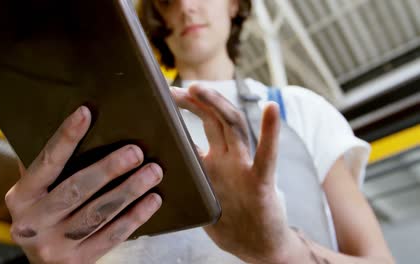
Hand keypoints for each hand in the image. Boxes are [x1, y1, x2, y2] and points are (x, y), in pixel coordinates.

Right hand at [5, 106, 162, 263]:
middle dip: (108, 169)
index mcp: (21, 198)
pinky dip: (135, 217)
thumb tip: (77, 125)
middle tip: (136, 152)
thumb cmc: (44, 216)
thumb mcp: (35, 194)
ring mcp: (54, 246)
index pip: (45, 162)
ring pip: (98, 214)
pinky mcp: (77, 261)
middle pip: (76, 190)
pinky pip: (112, 236)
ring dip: (129, 191)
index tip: (85, 113)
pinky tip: (152, 200)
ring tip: (153, 172)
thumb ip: (48, 168)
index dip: (65, 137)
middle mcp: (32, 223)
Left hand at [172, 85, 290, 262]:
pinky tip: (270, 108)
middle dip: (196, 100)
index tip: (167, 94)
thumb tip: (161, 162)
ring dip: (217, 104)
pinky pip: (266, 156)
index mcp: (218, 160)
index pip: (206, 122)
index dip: (189, 105)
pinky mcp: (261, 184)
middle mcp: (231, 159)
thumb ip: (194, 174)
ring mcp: (245, 169)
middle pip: (216, 118)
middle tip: (173, 88)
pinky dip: (270, 132)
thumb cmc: (232, 218)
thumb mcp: (208, 191)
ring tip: (196, 88)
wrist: (257, 246)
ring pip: (233, 127)